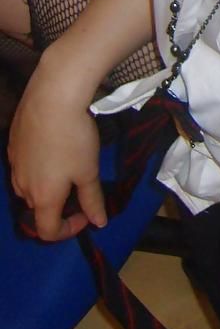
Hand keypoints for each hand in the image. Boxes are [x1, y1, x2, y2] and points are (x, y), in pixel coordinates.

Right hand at [8, 55, 105, 240]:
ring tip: (66, 164)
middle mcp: (22, 186)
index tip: (85, 215)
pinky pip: (23, 164)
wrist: (52, 97)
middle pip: (38, 207)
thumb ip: (92, 200)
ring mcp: (14, 164)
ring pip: (28, 186)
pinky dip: (37, 165)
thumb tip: (99, 223)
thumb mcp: (89, 170)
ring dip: (46, 185)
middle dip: (59, 204)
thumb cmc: (74, 138)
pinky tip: (52, 145)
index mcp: (42, 197)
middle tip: (79, 185)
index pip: (47, 231)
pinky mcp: (12, 144)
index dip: (67, 230)